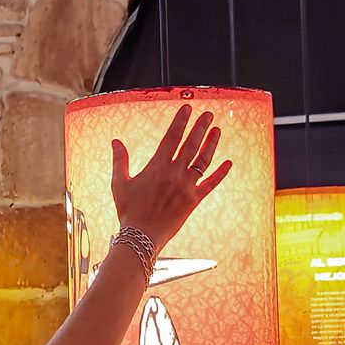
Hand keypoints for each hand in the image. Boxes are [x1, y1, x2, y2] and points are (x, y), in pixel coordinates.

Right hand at [110, 104, 231, 252]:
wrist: (141, 235)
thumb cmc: (128, 210)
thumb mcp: (120, 183)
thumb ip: (120, 160)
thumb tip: (115, 142)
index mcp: (157, 166)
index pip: (172, 137)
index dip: (181, 121)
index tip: (187, 109)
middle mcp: (175, 173)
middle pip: (191, 144)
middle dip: (200, 127)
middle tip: (208, 114)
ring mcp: (187, 186)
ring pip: (203, 160)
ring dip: (211, 143)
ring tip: (217, 130)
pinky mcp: (194, 200)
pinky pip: (211, 184)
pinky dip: (221, 173)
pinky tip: (228, 163)